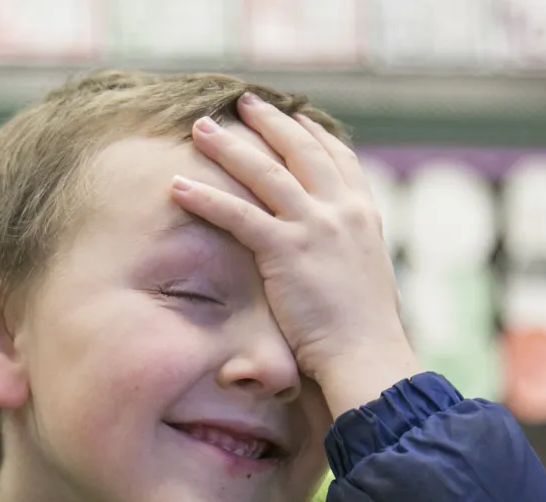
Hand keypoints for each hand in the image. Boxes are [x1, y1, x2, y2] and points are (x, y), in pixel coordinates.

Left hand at [170, 94, 419, 414]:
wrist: (368, 356)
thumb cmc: (364, 332)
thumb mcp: (364, 278)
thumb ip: (347, 254)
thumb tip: (335, 256)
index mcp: (364, 215)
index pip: (338, 158)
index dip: (312, 133)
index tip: (294, 115)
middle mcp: (342, 211)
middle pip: (300, 151)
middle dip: (268, 122)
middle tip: (243, 102)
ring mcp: (314, 227)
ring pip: (265, 173)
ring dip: (228, 147)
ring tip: (200, 127)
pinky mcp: (286, 251)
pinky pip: (238, 215)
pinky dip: (205, 197)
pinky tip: (178, 186)